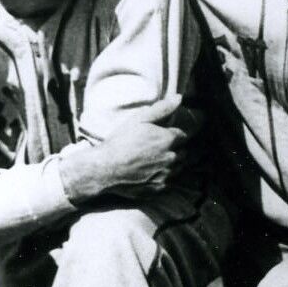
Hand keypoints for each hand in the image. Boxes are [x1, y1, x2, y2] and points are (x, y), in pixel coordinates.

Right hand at [58, 95, 189, 203]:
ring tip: (154, 161)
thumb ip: (162, 109)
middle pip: (183, 152)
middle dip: (174, 149)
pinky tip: (150, 174)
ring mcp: (167, 175)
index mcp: (169, 140)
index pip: (182, 135)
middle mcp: (172, 158)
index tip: (162, 135)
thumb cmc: (120, 141)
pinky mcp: (160, 189)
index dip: (172, 134)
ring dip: (171, 164)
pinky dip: (164, 177)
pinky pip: (169, 182)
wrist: (105, 168)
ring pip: (178, 168)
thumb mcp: (139, 119)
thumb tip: (179, 98)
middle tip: (157, 149)